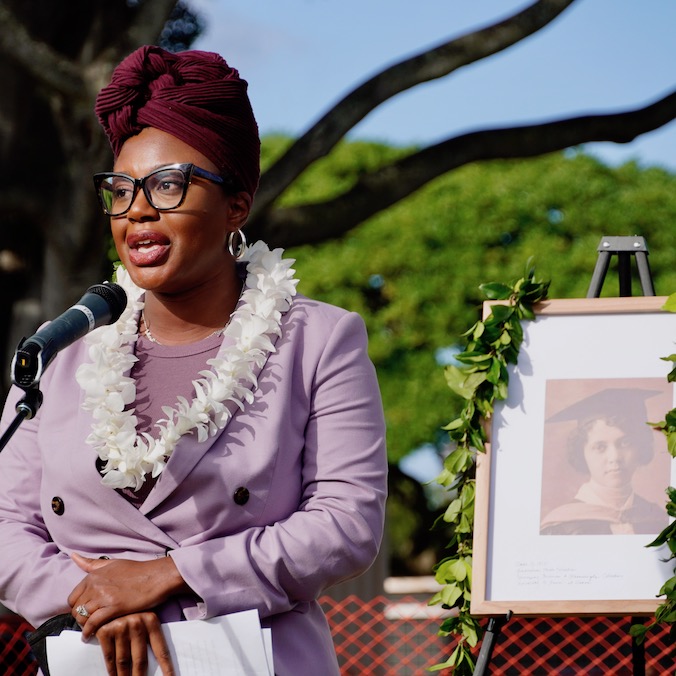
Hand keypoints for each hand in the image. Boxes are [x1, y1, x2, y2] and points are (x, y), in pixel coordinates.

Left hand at [68, 553, 188, 638]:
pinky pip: (93, 623)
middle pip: (76, 609)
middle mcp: (95, 585)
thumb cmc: (137, 570)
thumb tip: (73, 556)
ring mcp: (104, 596)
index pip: (72, 597)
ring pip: (82, 617)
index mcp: (94, 575)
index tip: (85, 611)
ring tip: (91, 629)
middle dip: (80, 617)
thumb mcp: (113, 563)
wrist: (156, 577)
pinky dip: (88, 631)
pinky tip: (90, 636)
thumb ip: (92, 563)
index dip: (77, 606)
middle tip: (89, 622)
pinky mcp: (113, 607)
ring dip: (84, 625)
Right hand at [95, 611, 174, 675]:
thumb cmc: (130, 615)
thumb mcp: (143, 621)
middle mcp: (137, 623)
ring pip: (124, 662)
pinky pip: (110, 658)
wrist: (107, 602)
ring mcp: (120, 627)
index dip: (166, 667)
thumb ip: (149, 639)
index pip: (161, 650)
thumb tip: (158, 664)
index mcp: (151, 621)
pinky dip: (111, 671)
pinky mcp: (105, 631)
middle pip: (140, 660)